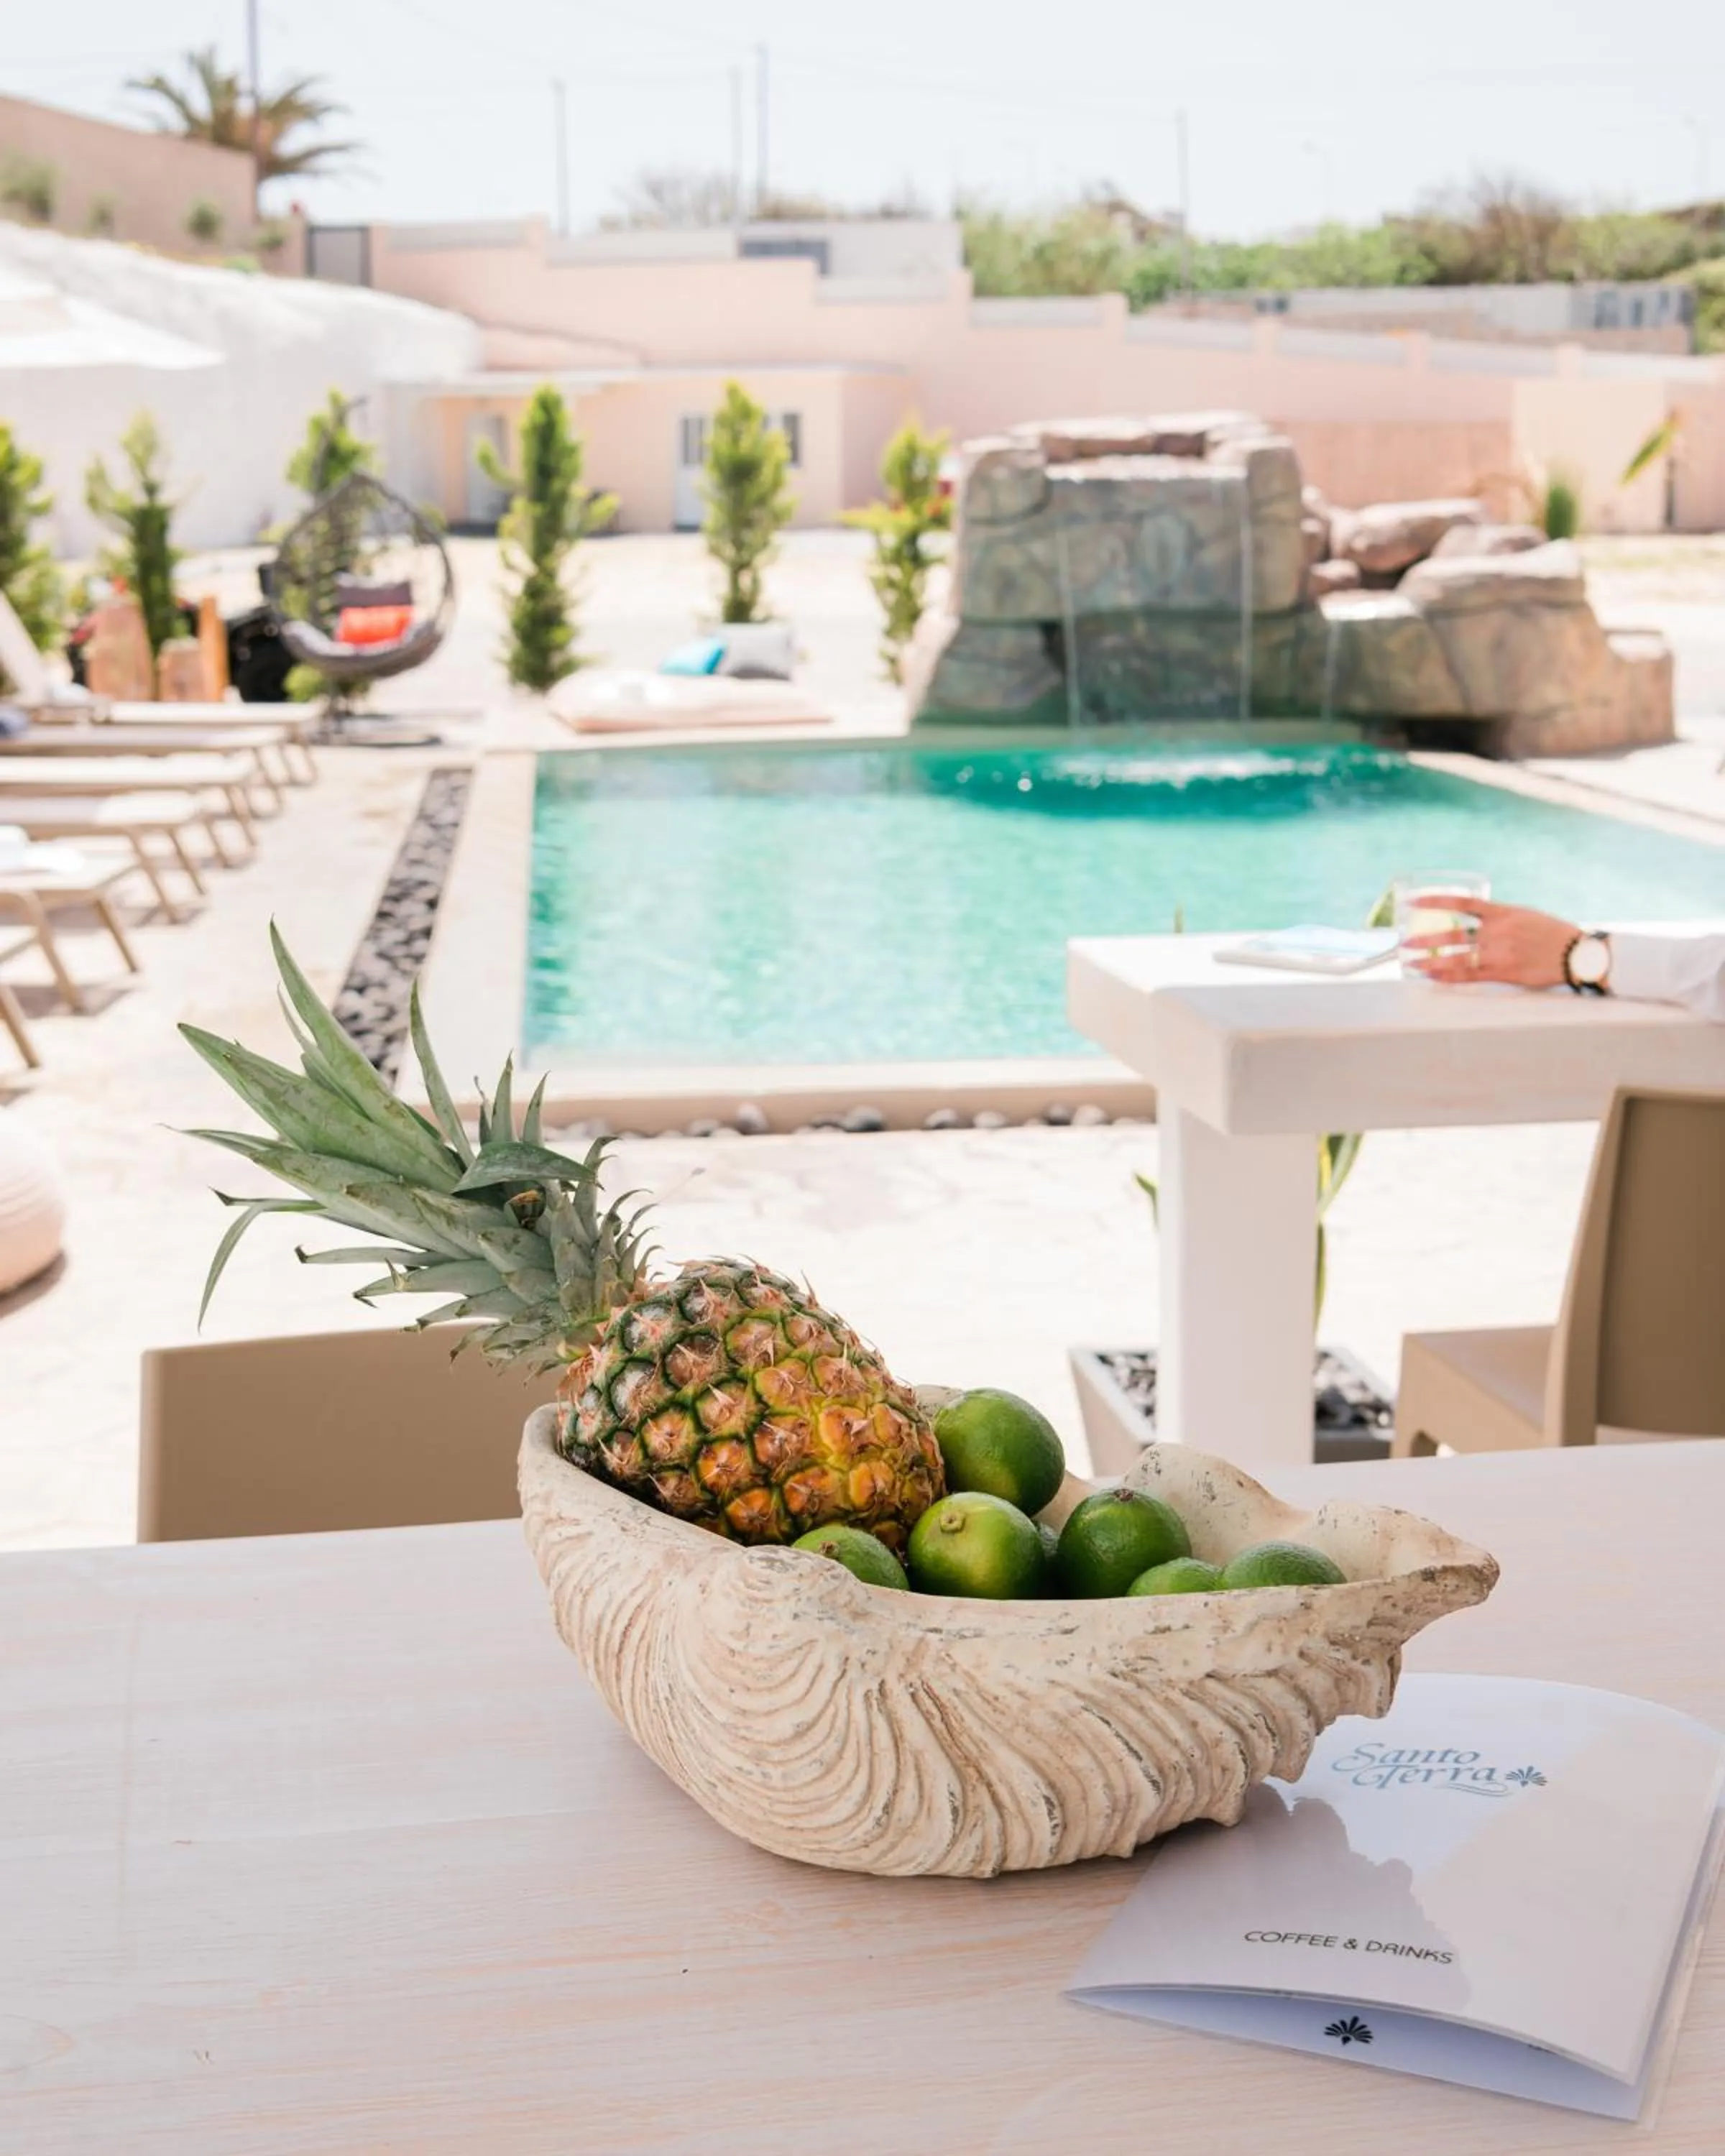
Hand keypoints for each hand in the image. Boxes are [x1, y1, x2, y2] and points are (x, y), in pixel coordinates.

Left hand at [1403, 898, 1580, 988]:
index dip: (1436, 900)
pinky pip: (1469, 975)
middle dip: (1425, 939)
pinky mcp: (1503, 972)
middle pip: (1453, 933)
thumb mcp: (1524, 914)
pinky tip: (1433, 977)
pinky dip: (1448, 976)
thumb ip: (1498, 917)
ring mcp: (1498, 953)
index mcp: (1502, 912)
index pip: (1463, 902)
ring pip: (1456, 957)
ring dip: (1431, 961)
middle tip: (1404, 942)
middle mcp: (1497, 931)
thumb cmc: (1551, 933)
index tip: (1414, 901)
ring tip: (1412, 963)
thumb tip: (1473, 920)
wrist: (1575, 953)